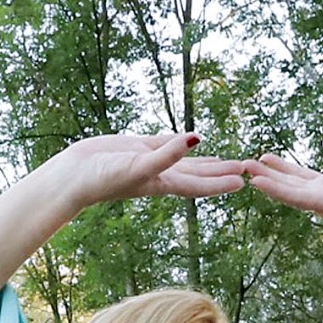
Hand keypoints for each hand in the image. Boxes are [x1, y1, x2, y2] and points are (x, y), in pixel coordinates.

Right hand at [52, 132, 252, 206]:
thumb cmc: (103, 178)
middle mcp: (161, 174)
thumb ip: (167, 154)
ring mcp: (150, 160)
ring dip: (207, 162)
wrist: (74, 175)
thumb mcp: (138, 165)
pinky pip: (166, 144)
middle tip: (248, 169)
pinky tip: (191, 140)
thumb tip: (196, 138)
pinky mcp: (138, 147)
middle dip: (223, 172)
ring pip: (186, 160)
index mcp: (163, 183)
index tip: (245, 180)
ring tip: (229, 161)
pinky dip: (181, 143)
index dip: (222, 182)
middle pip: (200, 174)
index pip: (200, 184)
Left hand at [246, 144, 322, 243]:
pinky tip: (274, 163)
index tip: (254, 181)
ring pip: (290, 181)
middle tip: (243, 165)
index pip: (295, 195)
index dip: (275, 188)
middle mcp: (316, 199)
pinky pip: (300, 178)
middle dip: (265, 177)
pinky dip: (286, 170)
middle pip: (286, 187)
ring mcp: (318, 194)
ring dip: (272, 172)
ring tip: (252, 161)